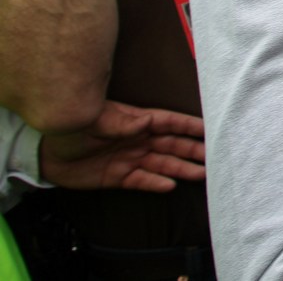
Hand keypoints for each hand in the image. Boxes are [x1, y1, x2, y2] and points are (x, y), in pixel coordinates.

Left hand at [39, 101, 204, 191]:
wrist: (45, 152)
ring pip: (162, 164)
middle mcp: (138, 141)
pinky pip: (142, 181)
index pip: (169, 123)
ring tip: (201, 174)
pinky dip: (156, 183)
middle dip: (192, 149)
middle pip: (172, 145)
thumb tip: (147, 121)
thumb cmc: (73, 127)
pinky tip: (170, 186)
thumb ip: (123, 122)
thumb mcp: (97, 119)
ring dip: (181, 168)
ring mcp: (130, 159)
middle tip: (213, 156)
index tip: (210, 128)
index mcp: (136, 122)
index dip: (189, 126)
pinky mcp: (119, 177)